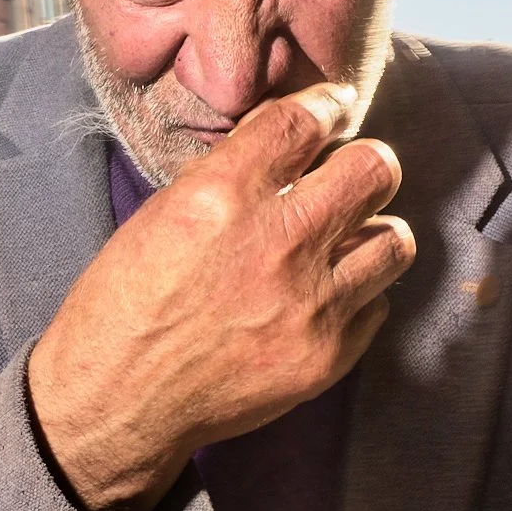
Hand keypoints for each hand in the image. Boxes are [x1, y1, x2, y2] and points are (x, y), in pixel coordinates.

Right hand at [28, 83, 414, 510]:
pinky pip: (377, 305)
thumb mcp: (160, 215)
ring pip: (395, 241)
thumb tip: (285, 142)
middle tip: (351, 178)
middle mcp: (277, 243)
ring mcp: (311, 304)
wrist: (117, 404)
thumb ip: (229, 175)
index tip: (333, 111)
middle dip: (366, 164)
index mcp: (223, 196)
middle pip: (376, 169)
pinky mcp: (327, 356)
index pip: (305, 121)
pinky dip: (356, 296)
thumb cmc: (125, 306)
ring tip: (345, 242)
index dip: (326, 107)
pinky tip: (323, 299)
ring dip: (371, 234)